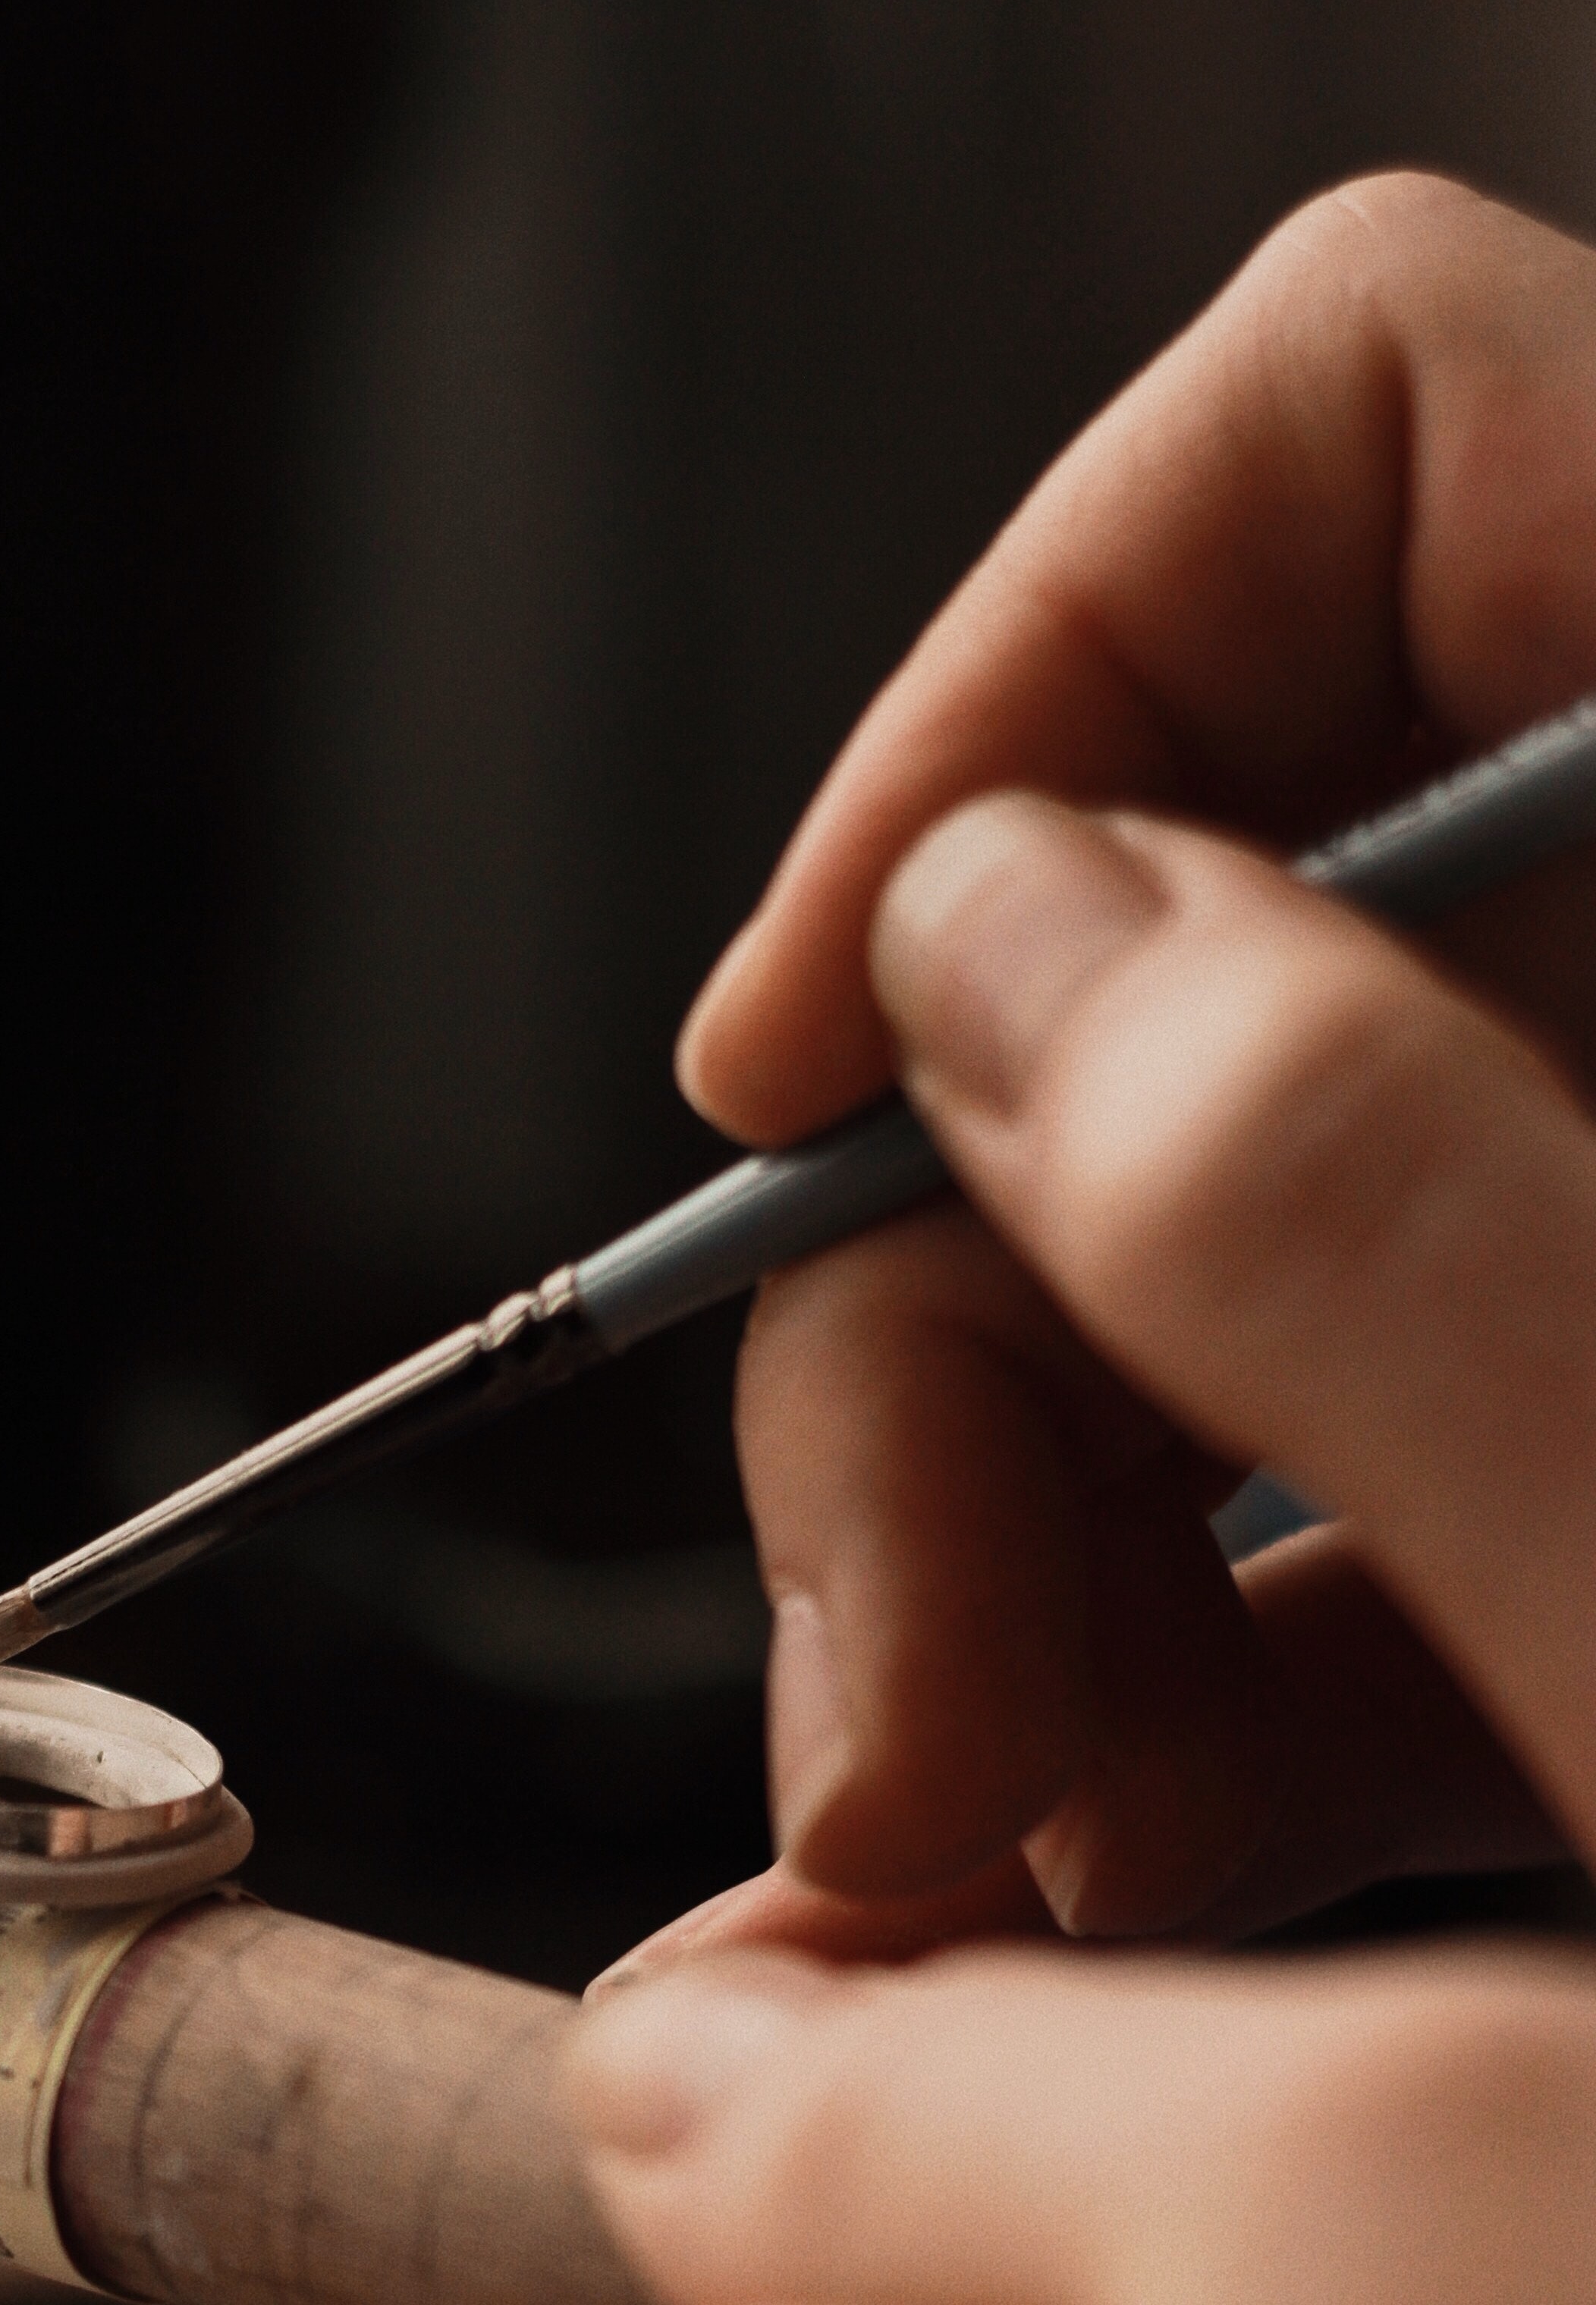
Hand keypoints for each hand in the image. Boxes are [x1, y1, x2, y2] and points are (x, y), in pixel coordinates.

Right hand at [655, 174, 1595, 1963]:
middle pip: (1150, 953)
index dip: (1010, 694)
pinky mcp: (1591, 1467)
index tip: (789, 1074)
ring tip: (956, 1873)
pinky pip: (1305, 1512)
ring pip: (1170, 1282)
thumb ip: (1354, 1182)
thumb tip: (974, 956)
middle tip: (882, 1744)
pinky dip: (1157, 1704)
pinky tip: (1090, 1884)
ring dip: (984, 1588)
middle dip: (924, 1367)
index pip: (1351, 421)